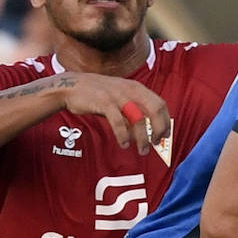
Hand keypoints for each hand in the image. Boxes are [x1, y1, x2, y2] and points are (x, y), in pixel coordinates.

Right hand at [51, 73, 170, 154]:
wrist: (71, 86)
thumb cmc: (97, 95)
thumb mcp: (119, 99)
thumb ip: (132, 112)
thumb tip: (144, 133)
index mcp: (136, 87)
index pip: (160, 103)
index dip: (165, 121)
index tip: (165, 135)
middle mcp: (130, 90)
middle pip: (155, 109)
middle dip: (160, 128)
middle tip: (157, 143)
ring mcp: (117, 95)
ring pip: (139, 118)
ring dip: (143, 138)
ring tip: (143, 151)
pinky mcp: (104, 102)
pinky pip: (118, 122)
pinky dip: (123, 135)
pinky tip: (124, 144)